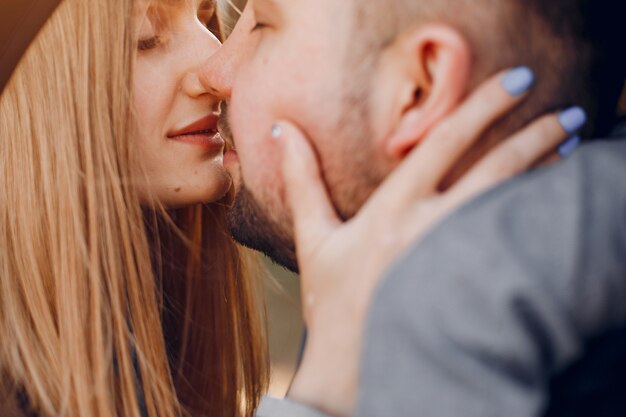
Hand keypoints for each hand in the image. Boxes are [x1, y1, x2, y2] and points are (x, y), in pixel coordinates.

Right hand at [276, 68, 584, 416]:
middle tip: (572, 114)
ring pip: (511, 204)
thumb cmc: (331, 303)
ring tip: (574, 149)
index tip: (517, 82)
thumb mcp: (314, 239)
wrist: (349, 367)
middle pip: (493, 168)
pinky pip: (513, 245)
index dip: (482, 105)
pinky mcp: (471, 290)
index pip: (442, 141)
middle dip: (536, 135)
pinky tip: (552, 204)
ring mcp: (453, 260)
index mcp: (392, 210)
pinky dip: (535, 219)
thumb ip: (301, 180)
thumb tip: (281, 131)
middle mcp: (428, 229)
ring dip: (546, 173)